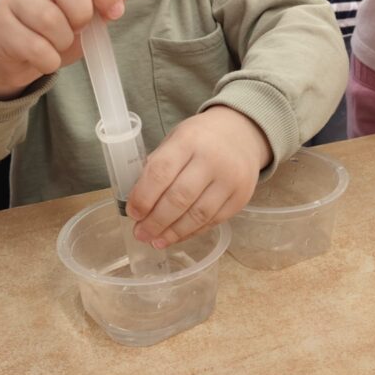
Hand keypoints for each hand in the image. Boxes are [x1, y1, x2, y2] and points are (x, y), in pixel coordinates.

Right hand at [0, 0, 128, 98]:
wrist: (12, 58)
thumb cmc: (52, 36)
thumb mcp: (83, 23)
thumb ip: (103, 7)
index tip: (115, 13)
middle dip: (81, 13)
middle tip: (78, 30)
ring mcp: (13, 0)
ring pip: (50, 19)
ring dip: (63, 42)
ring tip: (57, 45)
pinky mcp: (0, 27)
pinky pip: (34, 47)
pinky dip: (48, 61)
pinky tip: (44, 60)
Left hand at [126, 106, 271, 246]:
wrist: (242, 133)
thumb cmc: (201, 139)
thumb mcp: (176, 139)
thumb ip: (159, 165)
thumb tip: (138, 203)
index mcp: (189, 140)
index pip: (161, 172)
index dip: (143, 197)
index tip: (132, 213)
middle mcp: (212, 159)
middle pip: (179, 198)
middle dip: (155, 221)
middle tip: (140, 233)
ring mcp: (230, 180)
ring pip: (198, 215)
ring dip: (173, 232)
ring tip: (155, 241)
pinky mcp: (241, 197)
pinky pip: (213, 221)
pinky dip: (191, 232)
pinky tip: (176, 236)